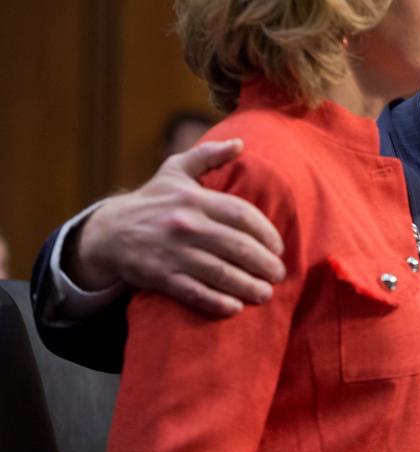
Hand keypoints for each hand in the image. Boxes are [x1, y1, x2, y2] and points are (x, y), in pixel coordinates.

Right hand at [71, 139, 284, 315]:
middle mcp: (186, 224)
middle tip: (278, 274)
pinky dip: (216, 302)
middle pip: (237, 246)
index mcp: (195, 199)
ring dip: (247, 285)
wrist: (107, 231)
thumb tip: (240, 143)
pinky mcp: (160, 276)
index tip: (279, 247)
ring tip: (265, 293)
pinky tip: (235, 308)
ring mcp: (172, 252)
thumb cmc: (152, 200)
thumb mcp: (176, 170)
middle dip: (264, 263)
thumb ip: (208, 155)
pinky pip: (194, 292)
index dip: (266, 233)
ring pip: (220, 272)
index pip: (242, 215)